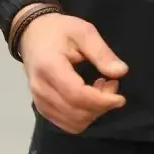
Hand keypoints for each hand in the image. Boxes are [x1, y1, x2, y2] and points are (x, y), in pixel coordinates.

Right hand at [18, 9, 128, 134]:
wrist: (31, 33)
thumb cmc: (59, 30)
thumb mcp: (83, 32)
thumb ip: (101, 53)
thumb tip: (121, 72)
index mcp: (50, 67)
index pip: (77, 96)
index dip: (102, 101)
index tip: (120, 97)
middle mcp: (41, 89)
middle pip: (76, 113)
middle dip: (101, 105)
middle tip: (112, 84)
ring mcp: (39, 101)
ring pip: (72, 123)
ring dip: (93, 113)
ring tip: (101, 90)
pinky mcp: (42, 107)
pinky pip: (66, 123)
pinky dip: (83, 116)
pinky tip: (89, 98)